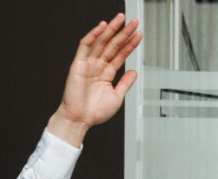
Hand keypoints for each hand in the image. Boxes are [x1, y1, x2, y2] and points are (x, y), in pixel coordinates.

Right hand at [48, 13, 142, 146]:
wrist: (80, 120)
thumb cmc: (95, 112)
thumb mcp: (117, 97)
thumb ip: (125, 83)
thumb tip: (134, 72)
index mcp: (106, 74)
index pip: (120, 54)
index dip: (130, 45)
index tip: (139, 35)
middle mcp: (98, 66)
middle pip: (113, 45)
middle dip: (123, 33)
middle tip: (134, 22)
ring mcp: (88, 64)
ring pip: (101, 42)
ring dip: (111, 30)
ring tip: (121, 19)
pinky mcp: (78, 64)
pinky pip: (85, 46)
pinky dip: (93, 35)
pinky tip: (102, 27)